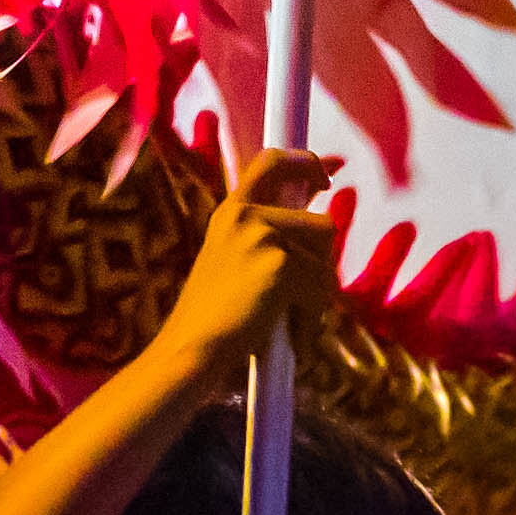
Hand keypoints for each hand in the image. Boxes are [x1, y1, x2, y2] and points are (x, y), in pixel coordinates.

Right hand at [156, 151, 341, 370]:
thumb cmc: (212, 321)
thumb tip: (317, 224)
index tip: (327, 175)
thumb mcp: (231, 264)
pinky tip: (284, 336)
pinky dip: (310, 320)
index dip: (307, 161)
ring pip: (326, 258)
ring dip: (315, 296)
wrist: (188, 352)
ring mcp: (262, 235)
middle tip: (298, 298)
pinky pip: (321, 289)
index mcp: (231, 212)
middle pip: (321, 225)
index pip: (273, 162)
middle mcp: (245, 214)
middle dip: (319, 267)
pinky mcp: (281, 263)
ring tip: (283, 320)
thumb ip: (265, 239)